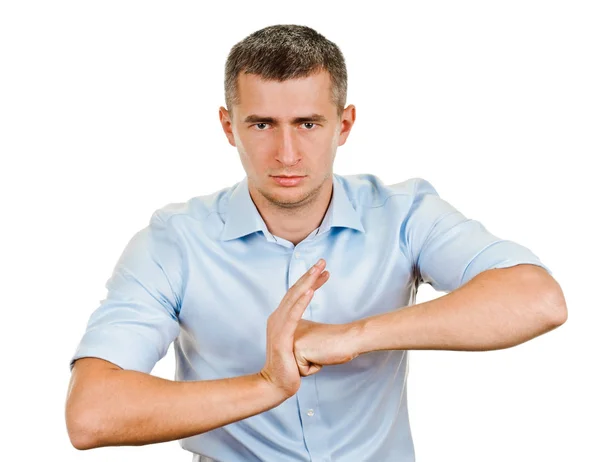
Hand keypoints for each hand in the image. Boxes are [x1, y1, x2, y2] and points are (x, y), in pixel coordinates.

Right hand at [259, 259, 329, 399]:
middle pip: (296, 290)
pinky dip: (302, 301)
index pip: (298, 293)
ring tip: (318, 270)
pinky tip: (310, 290)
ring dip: (307, 282)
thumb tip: (315, 329)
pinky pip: (293, 315)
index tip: (324, 271)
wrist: (276, 384)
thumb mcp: (298, 343)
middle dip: (310, 274)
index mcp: (282, 317)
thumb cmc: (289, 366)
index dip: (311, 280)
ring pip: (294, 299)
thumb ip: (303, 332)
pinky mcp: (282, 337)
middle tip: (323, 261)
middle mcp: (277, 317)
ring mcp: (278, 326)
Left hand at [294, 319, 360, 375]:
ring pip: (295, 368)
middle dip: (307, 361)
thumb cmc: (334, 342)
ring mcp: (291, 340)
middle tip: (319, 348)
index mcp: (290, 327)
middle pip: (291, 362)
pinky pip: (303, 371)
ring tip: (320, 351)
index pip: (291, 356)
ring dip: (310, 365)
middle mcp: (287, 332)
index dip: (308, 355)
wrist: (348, 338)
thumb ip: (300, 346)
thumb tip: (294, 359)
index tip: (318, 344)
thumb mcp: (310, 340)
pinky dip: (314, 368)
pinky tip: (321, 354)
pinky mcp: (297, 350)